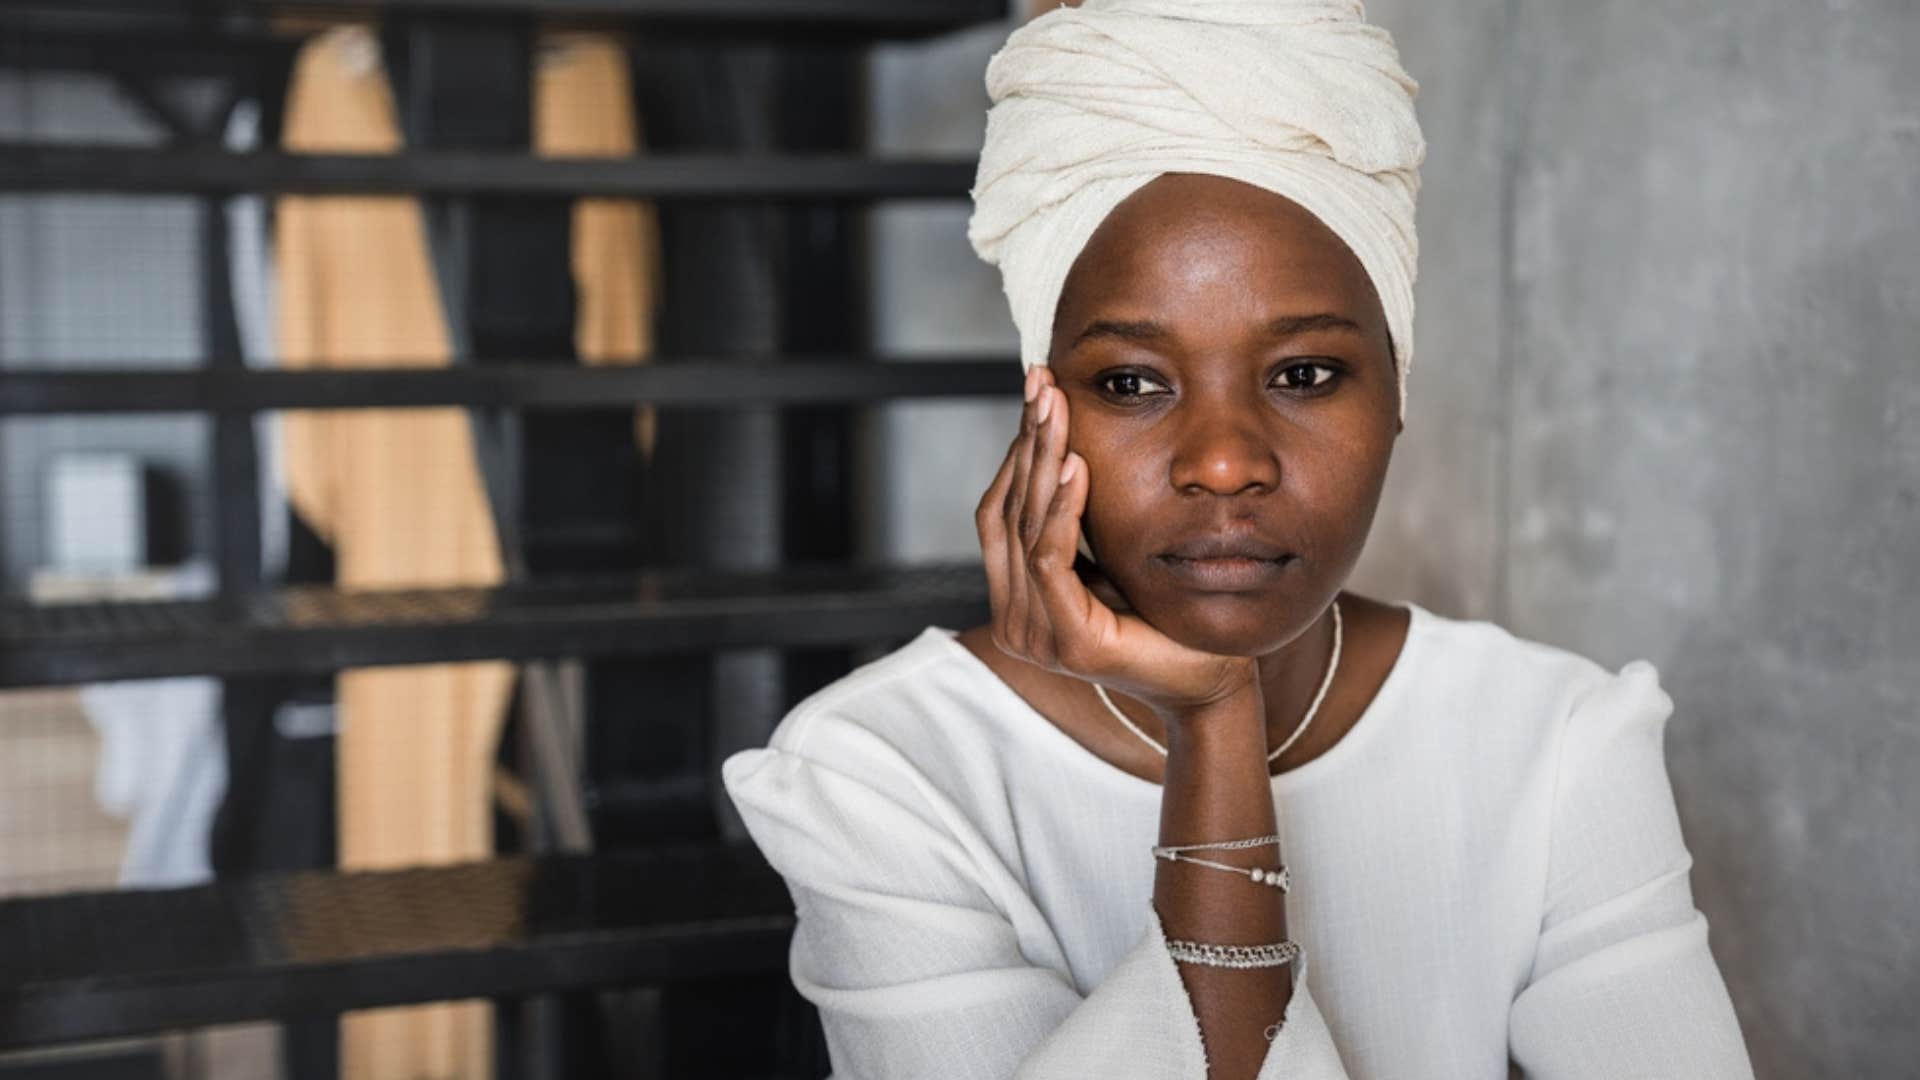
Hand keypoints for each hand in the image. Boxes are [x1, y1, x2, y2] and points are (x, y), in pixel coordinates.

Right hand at [976, 367, 1255, 716]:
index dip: (1016, 450)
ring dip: (1041, 460)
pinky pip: (1052, 558)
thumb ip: (1079, 523)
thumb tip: (1066, 450)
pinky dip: (1063, 507)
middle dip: (1025, 441)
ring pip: (1025, 527)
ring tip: (1056, 410)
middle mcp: (1014, 619)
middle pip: (1005, 511)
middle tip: (1041, 384)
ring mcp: (1035, 634)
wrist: (1213, 681)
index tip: (1037, 392)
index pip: (1000, 512)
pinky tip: (1076, 465)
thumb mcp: (1112, 557)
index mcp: (1017, 599)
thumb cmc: (1169, 618)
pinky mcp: (1068, 640)